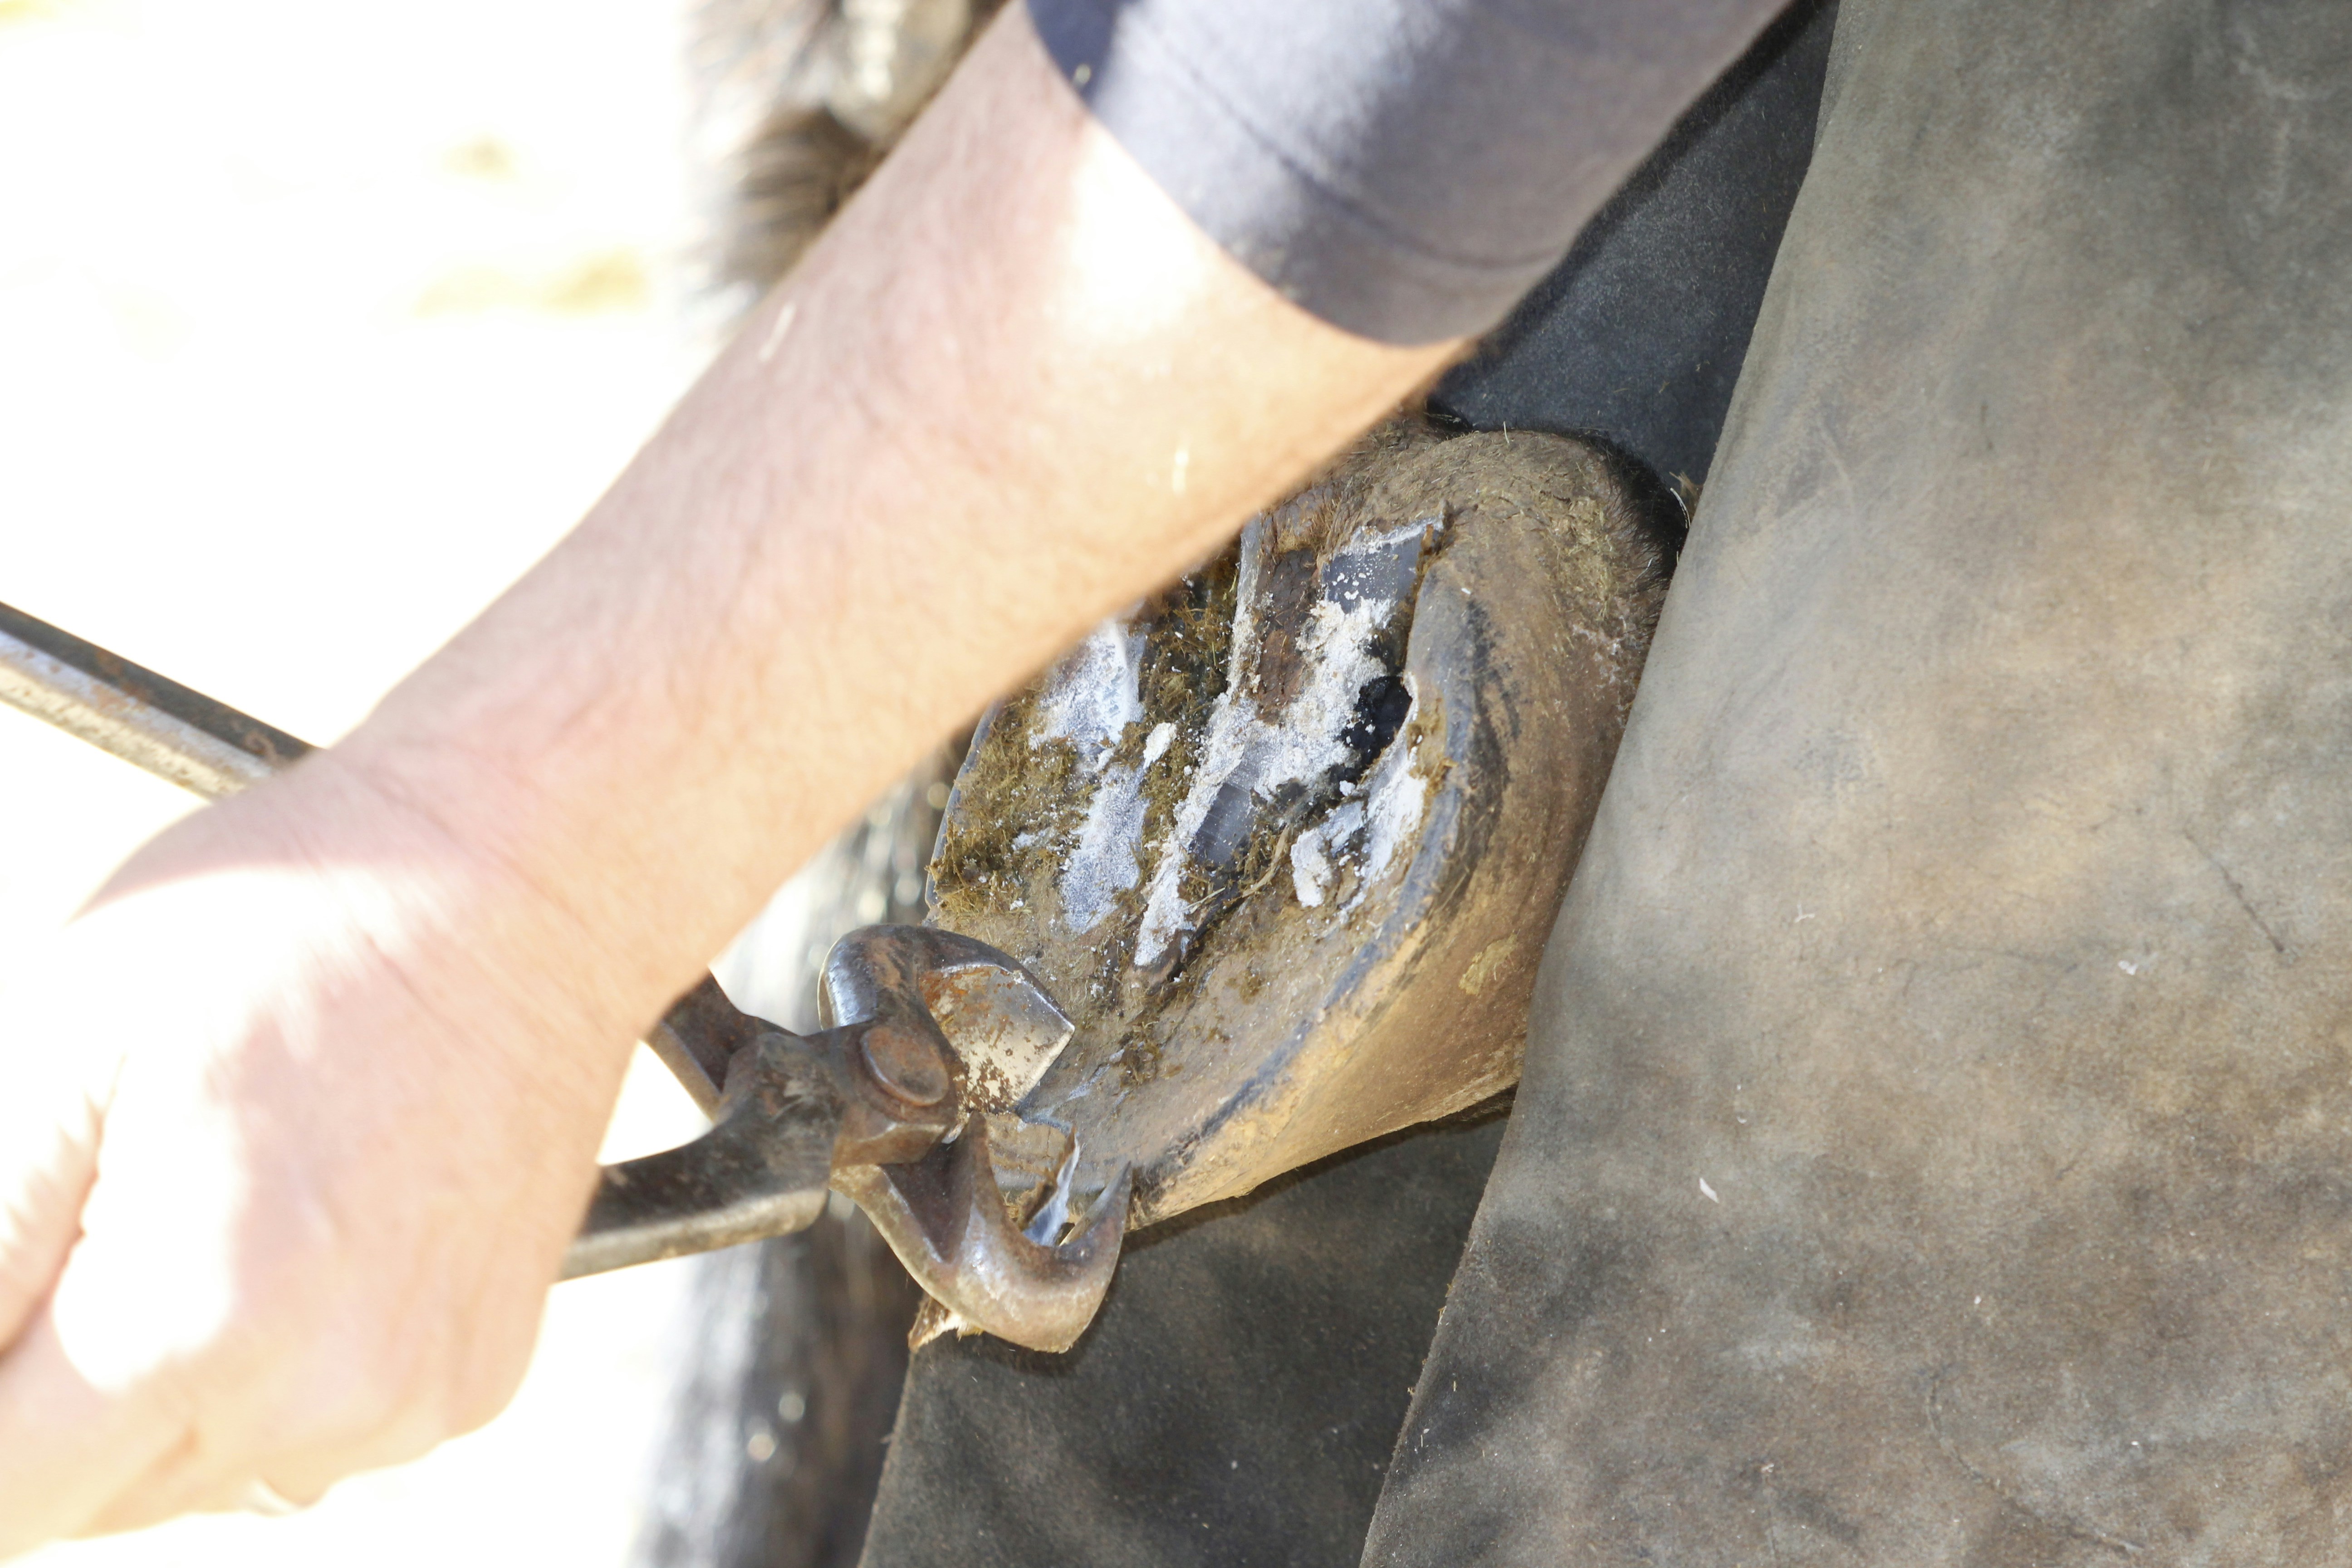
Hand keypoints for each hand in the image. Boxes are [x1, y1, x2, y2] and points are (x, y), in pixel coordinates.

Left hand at [0, 755, 640, 1549]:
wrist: (530, 874)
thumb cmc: (301, 920)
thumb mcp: (59, 1045)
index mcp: (204, 1322)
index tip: (11, 1277)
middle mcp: (328, 1397)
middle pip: (81, 1502)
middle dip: (35, 1392)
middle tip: (87, 1208)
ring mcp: (416, 1399)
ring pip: (192, 1478)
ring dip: (146, 1390)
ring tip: (195, 1205)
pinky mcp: (473, 1381)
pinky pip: (305, 1439)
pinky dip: (262, 1369)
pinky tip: (283, 1232)